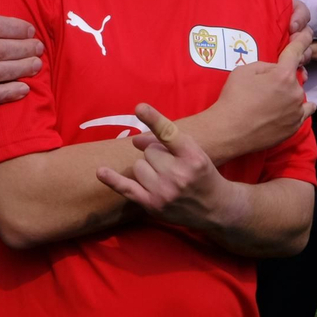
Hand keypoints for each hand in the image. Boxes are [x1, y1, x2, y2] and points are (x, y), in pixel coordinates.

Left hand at [95, 104, 243, 232]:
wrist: (216, 208)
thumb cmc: (203, 174)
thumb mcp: (195, 153)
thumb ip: (167, 142)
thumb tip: (135, 140)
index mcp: (192, 156)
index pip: (169, 133)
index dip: (153, 119)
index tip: (139, 107)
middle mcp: (179, 174)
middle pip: (149, 151)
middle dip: (157, 156)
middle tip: (173, 167)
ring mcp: (164, 191)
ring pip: (138, 166)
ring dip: (147, 169)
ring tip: (165, 179)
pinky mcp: (152, 205)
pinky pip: (126, 188)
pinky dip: (112, 179)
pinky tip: (100, 171)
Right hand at [203, 28, 314, 159]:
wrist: (229, 131)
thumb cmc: (234, 98)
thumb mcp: (245, 70)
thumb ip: (267, 65)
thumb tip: (277, 70)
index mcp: (283, 75)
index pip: (296, 51)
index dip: (302, 40)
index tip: (308, 33)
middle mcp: (295, 92)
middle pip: (296, 76)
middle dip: (286, 76)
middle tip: (268, 85)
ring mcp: (297, 111)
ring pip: (299, 95)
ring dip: (291, 94)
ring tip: (273, 101)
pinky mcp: (295, 127)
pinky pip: (304, 112)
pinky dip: (297, 109)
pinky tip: (287, 110)